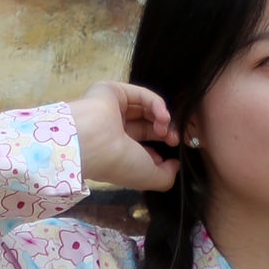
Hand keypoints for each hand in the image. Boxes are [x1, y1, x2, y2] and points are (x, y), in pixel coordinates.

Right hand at [66, 82, 184, 194]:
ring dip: (162, 118)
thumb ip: (166, 176)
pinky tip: (163, 116)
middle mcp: (112, 130)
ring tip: (166, 129)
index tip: (168, 159)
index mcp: (115, 151)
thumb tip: (175, 165)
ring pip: (145, 109)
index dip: (158, 151)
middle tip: (173, 140)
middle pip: (147, 126)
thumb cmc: (115, 162)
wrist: (93, 143)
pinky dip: (157, 104)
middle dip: (164, 132)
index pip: (142, 147)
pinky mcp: (113, 91)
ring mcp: (112, 109)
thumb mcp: (147, 177)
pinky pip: (142, 95)